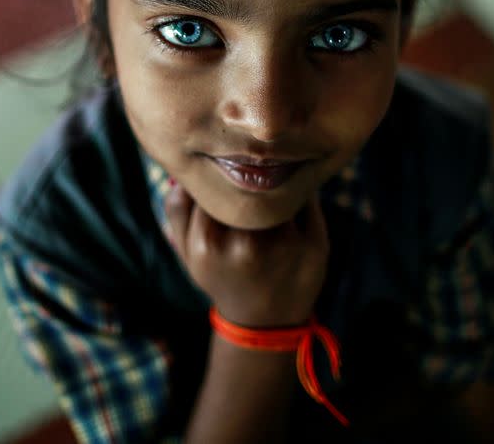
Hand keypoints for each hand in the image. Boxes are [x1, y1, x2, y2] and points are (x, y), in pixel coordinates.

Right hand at [164, 183, 329, 326]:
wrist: (264, 322)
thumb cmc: (222, 275)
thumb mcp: (188, 250)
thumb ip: (178, 209)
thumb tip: (187, 170)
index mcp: (207, 243)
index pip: (212, 183)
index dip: (218, 174)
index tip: (222, 175)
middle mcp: (246, 244)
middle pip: (247, 181)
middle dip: (247, 175)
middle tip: (248, 177)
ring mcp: (285, 244)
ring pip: (279, 185)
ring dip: (275, 180)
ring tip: (270, 191)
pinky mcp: (316, 244)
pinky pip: (306, 198)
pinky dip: (299, 192)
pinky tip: (292, 205)